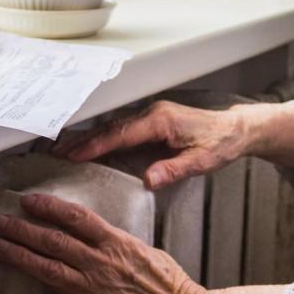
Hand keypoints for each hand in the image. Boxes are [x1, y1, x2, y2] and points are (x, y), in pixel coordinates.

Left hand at [0, 193, 206, 293]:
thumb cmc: (176, 292)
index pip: (76, 218)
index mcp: (118, 244)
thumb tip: (109, 240)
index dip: (49, 207)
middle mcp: (102, 264)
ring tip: (0, 247)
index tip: (30, 201)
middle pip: (54, 240)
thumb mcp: (151, 255)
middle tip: (2, 222)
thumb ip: (124, 247)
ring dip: (20, 257)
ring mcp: (94, 292)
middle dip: (23, 228)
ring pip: (48, 269)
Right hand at [52, 100, 253, 189]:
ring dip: (89, 137)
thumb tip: (148, 180)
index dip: (96, 145)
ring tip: (63, 149)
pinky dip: (103, 136)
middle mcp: (153, 114)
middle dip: (83, 140)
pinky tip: (90, 145)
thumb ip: (174, 169)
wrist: (237, 128)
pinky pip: (122, 128)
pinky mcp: (153, 121)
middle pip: (111, 127)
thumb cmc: (221, 143)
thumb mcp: (203, 160)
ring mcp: (152, 115)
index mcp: (162, 121)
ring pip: (114, 126)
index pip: (122, 133)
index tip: (74, 155)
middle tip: (55, 152)